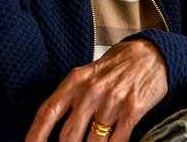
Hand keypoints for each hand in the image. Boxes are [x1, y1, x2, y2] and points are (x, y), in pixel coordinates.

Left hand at [24, 39, 168, 141]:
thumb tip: (51, 128)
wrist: (151, 54)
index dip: (35, 135)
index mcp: (76, 81)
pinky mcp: (133, 109)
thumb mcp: (87, 74)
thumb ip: (70, 97)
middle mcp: (92, 91)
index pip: (47, 112)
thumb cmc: (116, 66)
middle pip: (68, 135)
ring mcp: (113, 101)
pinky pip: (117, 141)